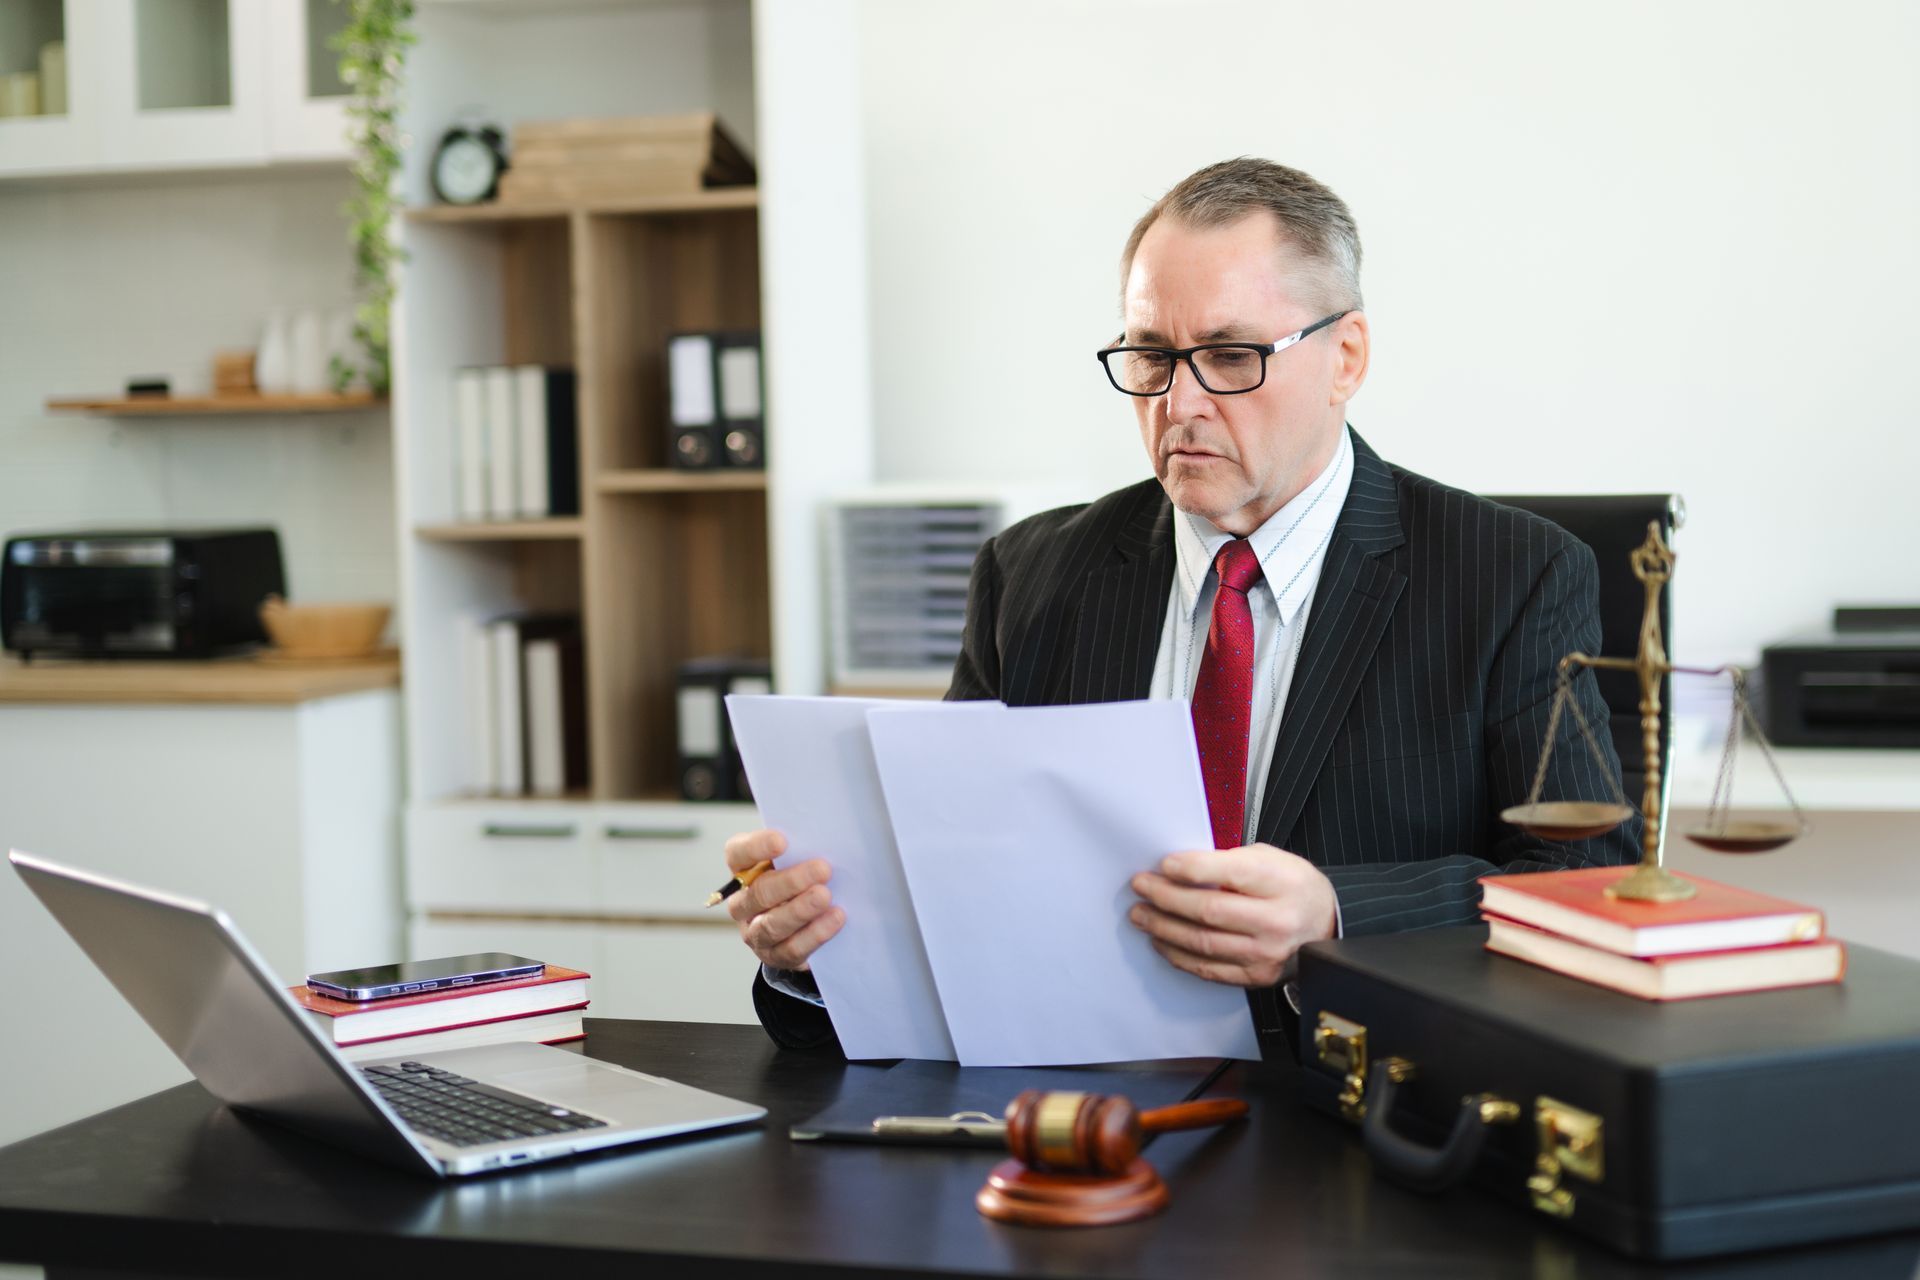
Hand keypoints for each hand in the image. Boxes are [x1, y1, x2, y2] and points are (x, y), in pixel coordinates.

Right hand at [723, 828, 843, 971]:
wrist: (802, 921)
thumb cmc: (800, 876)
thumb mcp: (795, 858)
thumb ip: (801, 847)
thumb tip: (826, 836)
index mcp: (742, 869)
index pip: (738, 854)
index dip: (757, 847)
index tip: (782, 841)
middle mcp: (742, 902)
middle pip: (759, 892)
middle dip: (792, 881)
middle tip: (823, 869)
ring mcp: (754, 932)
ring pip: (772, 924)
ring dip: (800, 910)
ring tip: (825, 896)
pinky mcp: (774, 955)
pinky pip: (791, 948)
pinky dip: (814, 934)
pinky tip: (835, 919)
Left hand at [1128, 844, 1337, 987]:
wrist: (1327, 924)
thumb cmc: (1294, 886)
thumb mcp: (1272, 859)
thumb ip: (1230, 862)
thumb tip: (1181, 868)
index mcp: (1281, 882)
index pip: (1228, 874)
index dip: (1190, 869)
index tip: (1164, 864)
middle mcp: (1275, 921)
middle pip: (1208, 911)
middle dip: (1166, 898)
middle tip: (1141, 887)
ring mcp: (1265, 953)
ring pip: (1202, 943)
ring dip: (1163, 928)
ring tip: (1141, 915)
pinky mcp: (1256, 976)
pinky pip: (1208, 969)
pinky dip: (1179, 955)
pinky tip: (1162, 941)